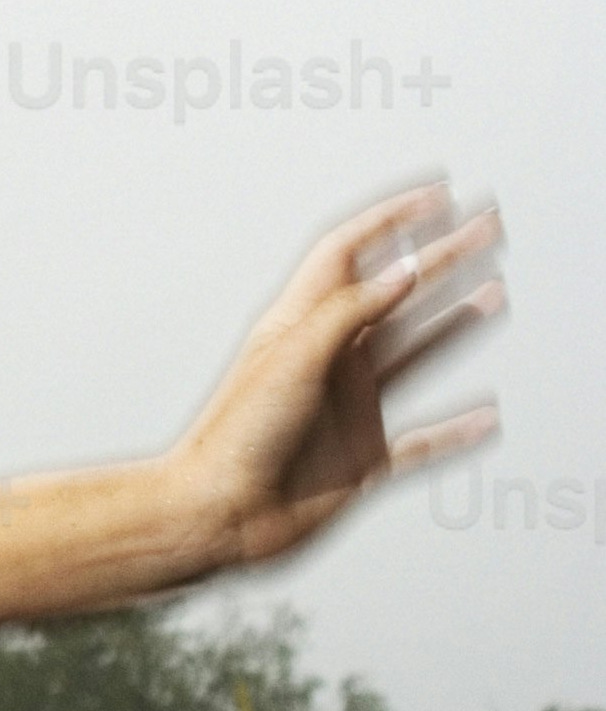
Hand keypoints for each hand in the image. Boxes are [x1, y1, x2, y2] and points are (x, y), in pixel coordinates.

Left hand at [171, 180, 505, 572]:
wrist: (218, 517)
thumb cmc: (234, 438)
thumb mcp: (291, 357)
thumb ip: (350, 311)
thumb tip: (404, 271)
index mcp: (301, 326)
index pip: (349, 253)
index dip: (392, 219)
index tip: (438, 194)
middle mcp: (329, 361)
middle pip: (393, 296)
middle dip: (440, 258)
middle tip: (485, 228)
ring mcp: (348, 409)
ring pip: (414, 355)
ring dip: (453, 324)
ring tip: (492, 292)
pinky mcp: (363, 460)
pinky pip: (423, 441)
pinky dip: (457, 430)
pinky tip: (485, 416)